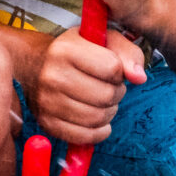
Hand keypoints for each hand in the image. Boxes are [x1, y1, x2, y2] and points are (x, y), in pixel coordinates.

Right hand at [31, 24, 146, 145]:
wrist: (35, 64)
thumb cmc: (77, 51)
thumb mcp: (103, 39)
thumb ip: (128, 53)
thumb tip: (139, 78)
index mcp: (66, 49)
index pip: (112, 68)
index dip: (119, 72)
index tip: (112, 70)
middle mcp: (52, 75)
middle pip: (106, 96)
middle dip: (116, 93)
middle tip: (109, 88)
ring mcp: (47, 101)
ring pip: (97, 118)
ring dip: (108, 112)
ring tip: (101, 102)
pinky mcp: (47, 123)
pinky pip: (85, 136)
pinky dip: (98, 131)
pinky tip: (98, 120)